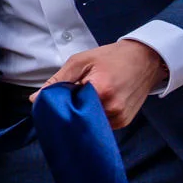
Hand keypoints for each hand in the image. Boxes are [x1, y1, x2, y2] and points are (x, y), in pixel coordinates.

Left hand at [34, 39, 166, 128]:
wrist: (146, 59)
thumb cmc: (113, 57)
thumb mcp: (81, 61)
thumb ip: (58, 80)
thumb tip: (35, 99)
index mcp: (101, 91)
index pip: (68, 108)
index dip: (59, 104)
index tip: (56, 99)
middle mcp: (112, 108)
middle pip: (78, 118)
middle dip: (70, 110)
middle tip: (72, 97)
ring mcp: (120, 118)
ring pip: (89, 123)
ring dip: (83, 114)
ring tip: (86, 97)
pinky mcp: (124, 122)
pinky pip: (101, 124)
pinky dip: (94, 116)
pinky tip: (96, 103)